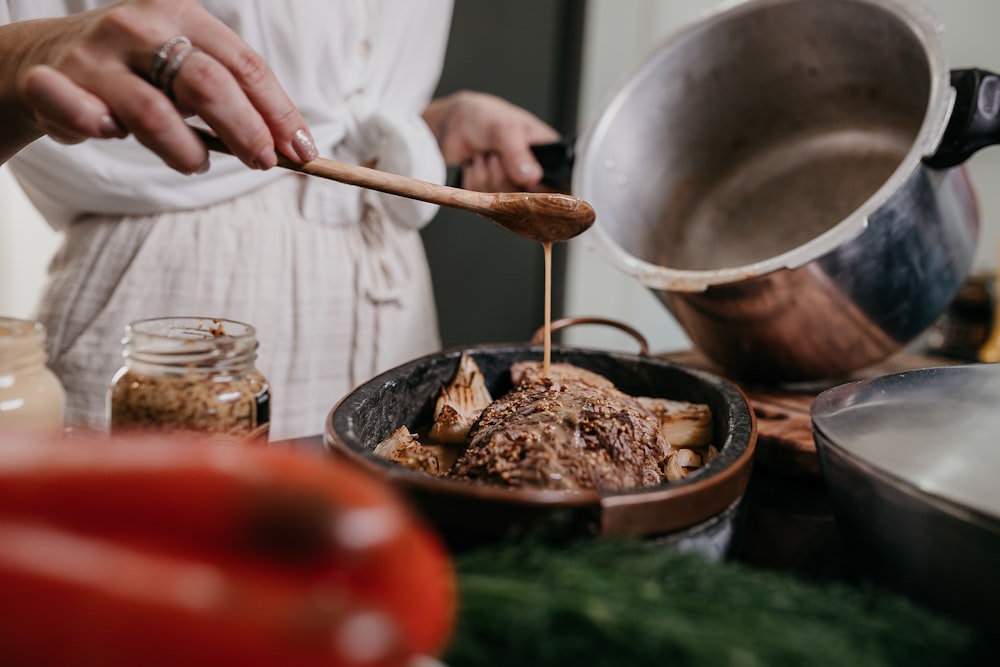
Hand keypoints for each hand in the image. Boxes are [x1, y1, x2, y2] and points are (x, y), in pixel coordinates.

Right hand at [1, 0, 317, 172]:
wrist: (48, 59)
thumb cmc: (139, 70)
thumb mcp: (188, 69)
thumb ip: (235, 98)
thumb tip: (293, 145)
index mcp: (180, 13)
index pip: (244, 65)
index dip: (278, 112)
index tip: (302, 150)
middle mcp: (137, 26)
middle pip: (208, 85)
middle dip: (246, 132)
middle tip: (263, 163)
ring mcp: (94, 53)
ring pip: (154, 113)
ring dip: (186, 151)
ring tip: (196, 161)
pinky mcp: (54, 82)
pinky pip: (80, 113)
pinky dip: (96, 127)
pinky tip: (110, 132)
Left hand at [423, 90, 560, 192]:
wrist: (454, 123)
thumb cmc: (485, 116)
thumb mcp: (505, 129)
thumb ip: (518, 153)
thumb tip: (532, 176)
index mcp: (547, 154)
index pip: (557, 183)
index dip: (539, 186)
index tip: (521, 178)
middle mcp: (533, 171)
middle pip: (526, 196)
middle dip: (502, 175)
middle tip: (495, 154)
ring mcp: (513, 183)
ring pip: (503, 199)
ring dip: (486, 175)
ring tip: (485, 154)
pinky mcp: (493, 191)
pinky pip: (485, 200)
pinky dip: (474, 181)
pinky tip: (476, 163)